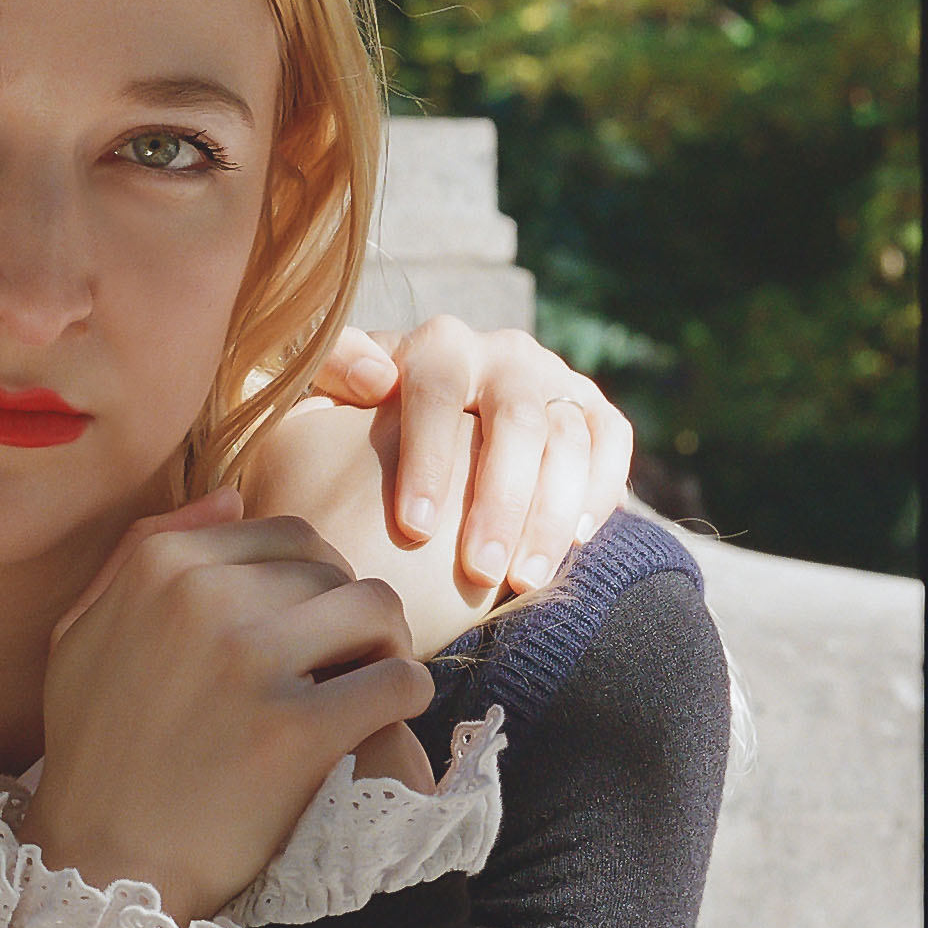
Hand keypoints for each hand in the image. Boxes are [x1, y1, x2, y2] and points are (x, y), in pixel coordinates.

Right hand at [21, 490, 431, 924]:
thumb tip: (233, 494)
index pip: (283, 533)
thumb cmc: (93, 752)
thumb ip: (141, 551)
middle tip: (340, 664)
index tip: (304, 629)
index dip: (309, 579)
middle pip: (333, 570)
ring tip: (366, 684)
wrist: (101, 865)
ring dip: (384, 646)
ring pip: (376, 612)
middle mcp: (203, 598)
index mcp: (158, 566)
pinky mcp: (297, 729)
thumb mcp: (81, 635)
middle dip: (346, 614)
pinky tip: (381, 720)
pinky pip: (397, 681)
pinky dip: (404, 697)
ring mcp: (251, 662)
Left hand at [308, 317, 635, 600]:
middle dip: (499, 500)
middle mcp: (501, 355)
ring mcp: (552, 381)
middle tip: (480, 570)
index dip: (429, 456)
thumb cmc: (351, 433)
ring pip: (568, 438)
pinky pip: (610, 443)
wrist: (416, 441)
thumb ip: (324, 371)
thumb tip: (373, 377)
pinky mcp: (591, 410)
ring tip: (522, 581)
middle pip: (516, 420)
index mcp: (436, 347)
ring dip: (549, 514)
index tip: (412, 527)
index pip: (437, 390)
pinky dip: (598, 489)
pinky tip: (573, 544)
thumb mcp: (317, 400)